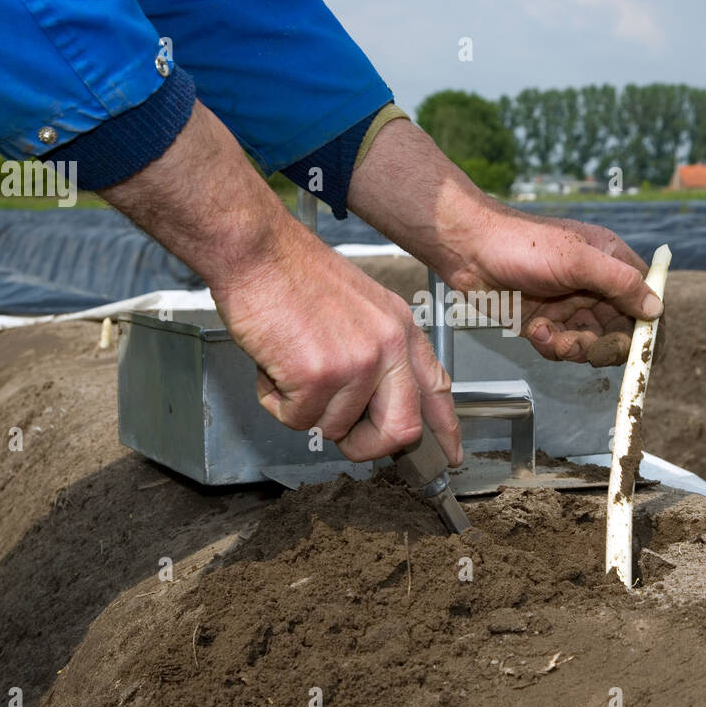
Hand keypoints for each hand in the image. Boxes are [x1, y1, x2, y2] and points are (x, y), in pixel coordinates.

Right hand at [100, 101, 460, 464]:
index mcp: (401, 328)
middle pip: (402, 430)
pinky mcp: (320, 375)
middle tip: (342, 437)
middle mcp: (389, 346)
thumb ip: (376, 352)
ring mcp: (358, 361)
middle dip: (367, 446)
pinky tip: (273, 364)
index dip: (444, 431)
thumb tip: (370, 405)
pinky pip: (298, 420)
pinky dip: (276, 401)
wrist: (258, 249)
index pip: (436, 389)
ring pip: (336, 429)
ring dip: (303, 410)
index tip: (448, 456)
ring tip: (289, 367)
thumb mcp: (360, 306)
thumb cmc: (294, 274)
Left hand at [347, 118, 661, 365]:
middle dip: (603, 346)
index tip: (642, 353)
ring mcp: (571, 305)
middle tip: (584, 348)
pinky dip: (551, 345)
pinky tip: (534, 329)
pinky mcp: (547, 321)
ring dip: (573, 347)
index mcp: (612, 262)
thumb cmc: (520, 245)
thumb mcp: (577, 260)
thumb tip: (656, 309)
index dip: (648, 331)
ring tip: (548, 334)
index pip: (647, 302)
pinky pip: (562, 347)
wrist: (467, 251)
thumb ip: (619, 284)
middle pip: (621, 332)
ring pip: (591, 345)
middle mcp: (596, 286)